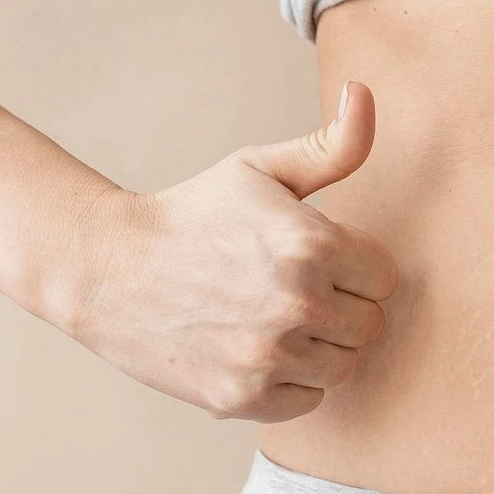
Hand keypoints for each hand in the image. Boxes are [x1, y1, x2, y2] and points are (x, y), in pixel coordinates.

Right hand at [54, 80, 399, 421]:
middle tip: (293, 290)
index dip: (356, 268)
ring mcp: (268, 354)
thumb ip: (331, 145)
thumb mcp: (260, 169)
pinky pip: (308, 399)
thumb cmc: (194, 214)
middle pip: (370, 325)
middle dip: (342, 307)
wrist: (108, 269)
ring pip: (345, 366)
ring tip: (277, 319)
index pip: (385, 278)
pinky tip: (258, 350)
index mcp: (310, 243)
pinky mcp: (244, 395)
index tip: (321, 261)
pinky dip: (290, 381)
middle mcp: (296, 302)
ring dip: (321, 347)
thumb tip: (365, 94)